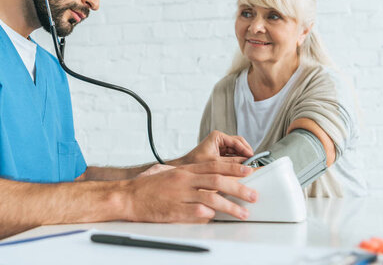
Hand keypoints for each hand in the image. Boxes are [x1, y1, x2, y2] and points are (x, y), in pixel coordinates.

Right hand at [125, 161, 257, 222]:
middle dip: (239, 188)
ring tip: (244, 212)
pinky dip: (208, 214)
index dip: (233, 168)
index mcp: (185, 171)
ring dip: (230, 205)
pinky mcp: (174, 210)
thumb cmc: (149, 187)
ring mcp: (180, 195)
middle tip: (254, 194)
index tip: (249, 171)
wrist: (128, 196)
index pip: (214, 166)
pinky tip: (217, 217)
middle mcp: (185, 180)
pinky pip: (195, 212)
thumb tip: (210, 183)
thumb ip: (190, 178)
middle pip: (217, 181)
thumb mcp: (171, 175)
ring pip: (211, 197)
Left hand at [176, 130, 253, 165]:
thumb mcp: (215, 164)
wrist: (183, 170)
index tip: (254, 159)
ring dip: (243, 159)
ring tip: (250, 167)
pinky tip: (242, 169)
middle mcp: (219, 140)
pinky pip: (233, 157)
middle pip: (239, 145)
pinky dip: (238, 162)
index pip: (237, 141)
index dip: (247, 150)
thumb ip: (232, 164)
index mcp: (217, 137)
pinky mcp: (220, 155)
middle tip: (254, 163)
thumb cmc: (194, 164)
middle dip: (247, 154)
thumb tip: (247, 166)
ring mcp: (220, 147)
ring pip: (237, 151)